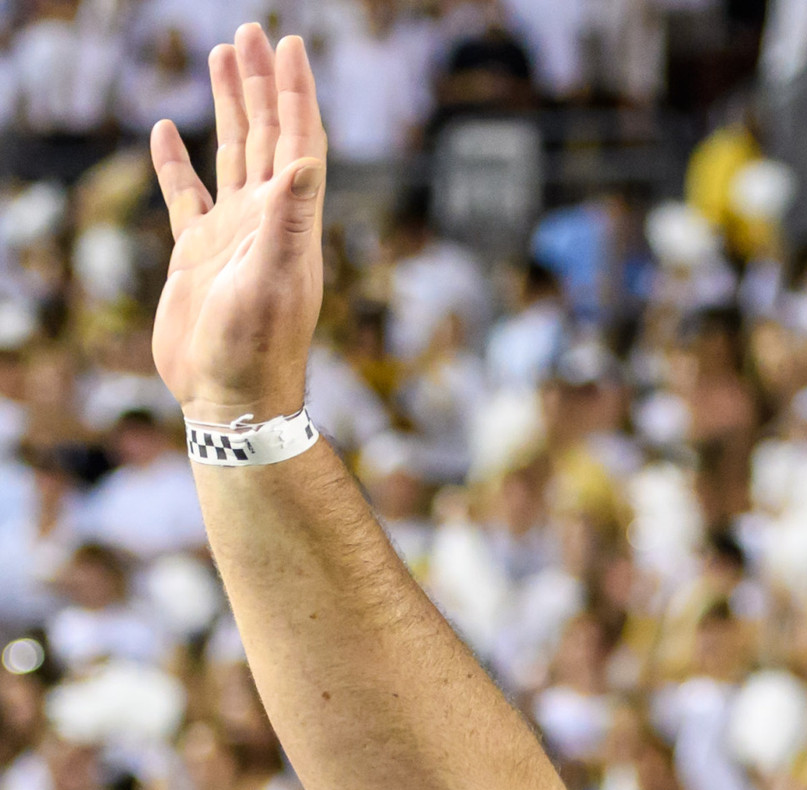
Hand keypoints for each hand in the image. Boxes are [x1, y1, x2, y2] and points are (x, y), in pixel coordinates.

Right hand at [149, 26, 326, 423]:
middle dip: (262, 83)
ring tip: (222, 55)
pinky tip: (165, 132)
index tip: (290, 44)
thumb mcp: (274, 280)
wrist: (231, 399)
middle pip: (267, 135)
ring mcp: (232, 235)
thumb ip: (288, 219)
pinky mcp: (199, 254)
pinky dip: (176, 163)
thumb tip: (303, 162)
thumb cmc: (255, 348)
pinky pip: (187, 195)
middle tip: (254, 31)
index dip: (295, 93)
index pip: (298, 141)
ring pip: (232, 154)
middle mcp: (266, 221)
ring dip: (230, 106)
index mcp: (290, 222)